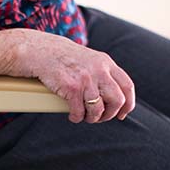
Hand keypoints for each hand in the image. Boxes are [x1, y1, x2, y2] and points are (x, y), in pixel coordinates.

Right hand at [13, 30, 134, 122]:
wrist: (42, 51)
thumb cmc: (65, 58)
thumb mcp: (90, 60)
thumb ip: (103, 73)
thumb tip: (114, 96)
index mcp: (106, 63)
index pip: (127, 86)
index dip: (128, 104)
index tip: (122, 114)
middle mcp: (99, 70)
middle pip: (117, 100)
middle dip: (110, 114)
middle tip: (100, 117)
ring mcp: (85, 79)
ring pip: (98, 109)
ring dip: (92, 118)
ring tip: (85, 117)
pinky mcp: (71, 88)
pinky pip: (79, 111)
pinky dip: (77, 117)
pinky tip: (73, 115)